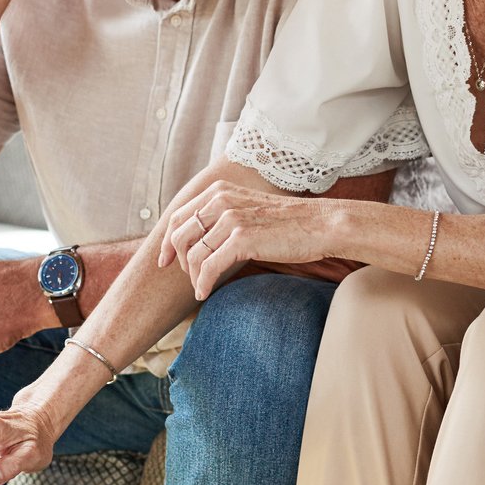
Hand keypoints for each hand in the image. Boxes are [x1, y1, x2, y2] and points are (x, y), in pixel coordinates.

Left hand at [158, 179, 340, 299]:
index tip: (164, 261)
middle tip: (189, 278)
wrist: (320, 225)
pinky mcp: (240, 240)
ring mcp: (230, 219)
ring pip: (192, 255)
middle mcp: (221, 201)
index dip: (167, 242)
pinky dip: (202, 284)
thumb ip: (223, 216)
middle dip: (177, 261)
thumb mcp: (248, 209)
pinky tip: (205, 293)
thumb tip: (200, 239)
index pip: (179, 216)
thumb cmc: (288, 222)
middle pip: (179, 236)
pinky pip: (207, 267)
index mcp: (219, 191)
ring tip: (201, 287)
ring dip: (193, 277)